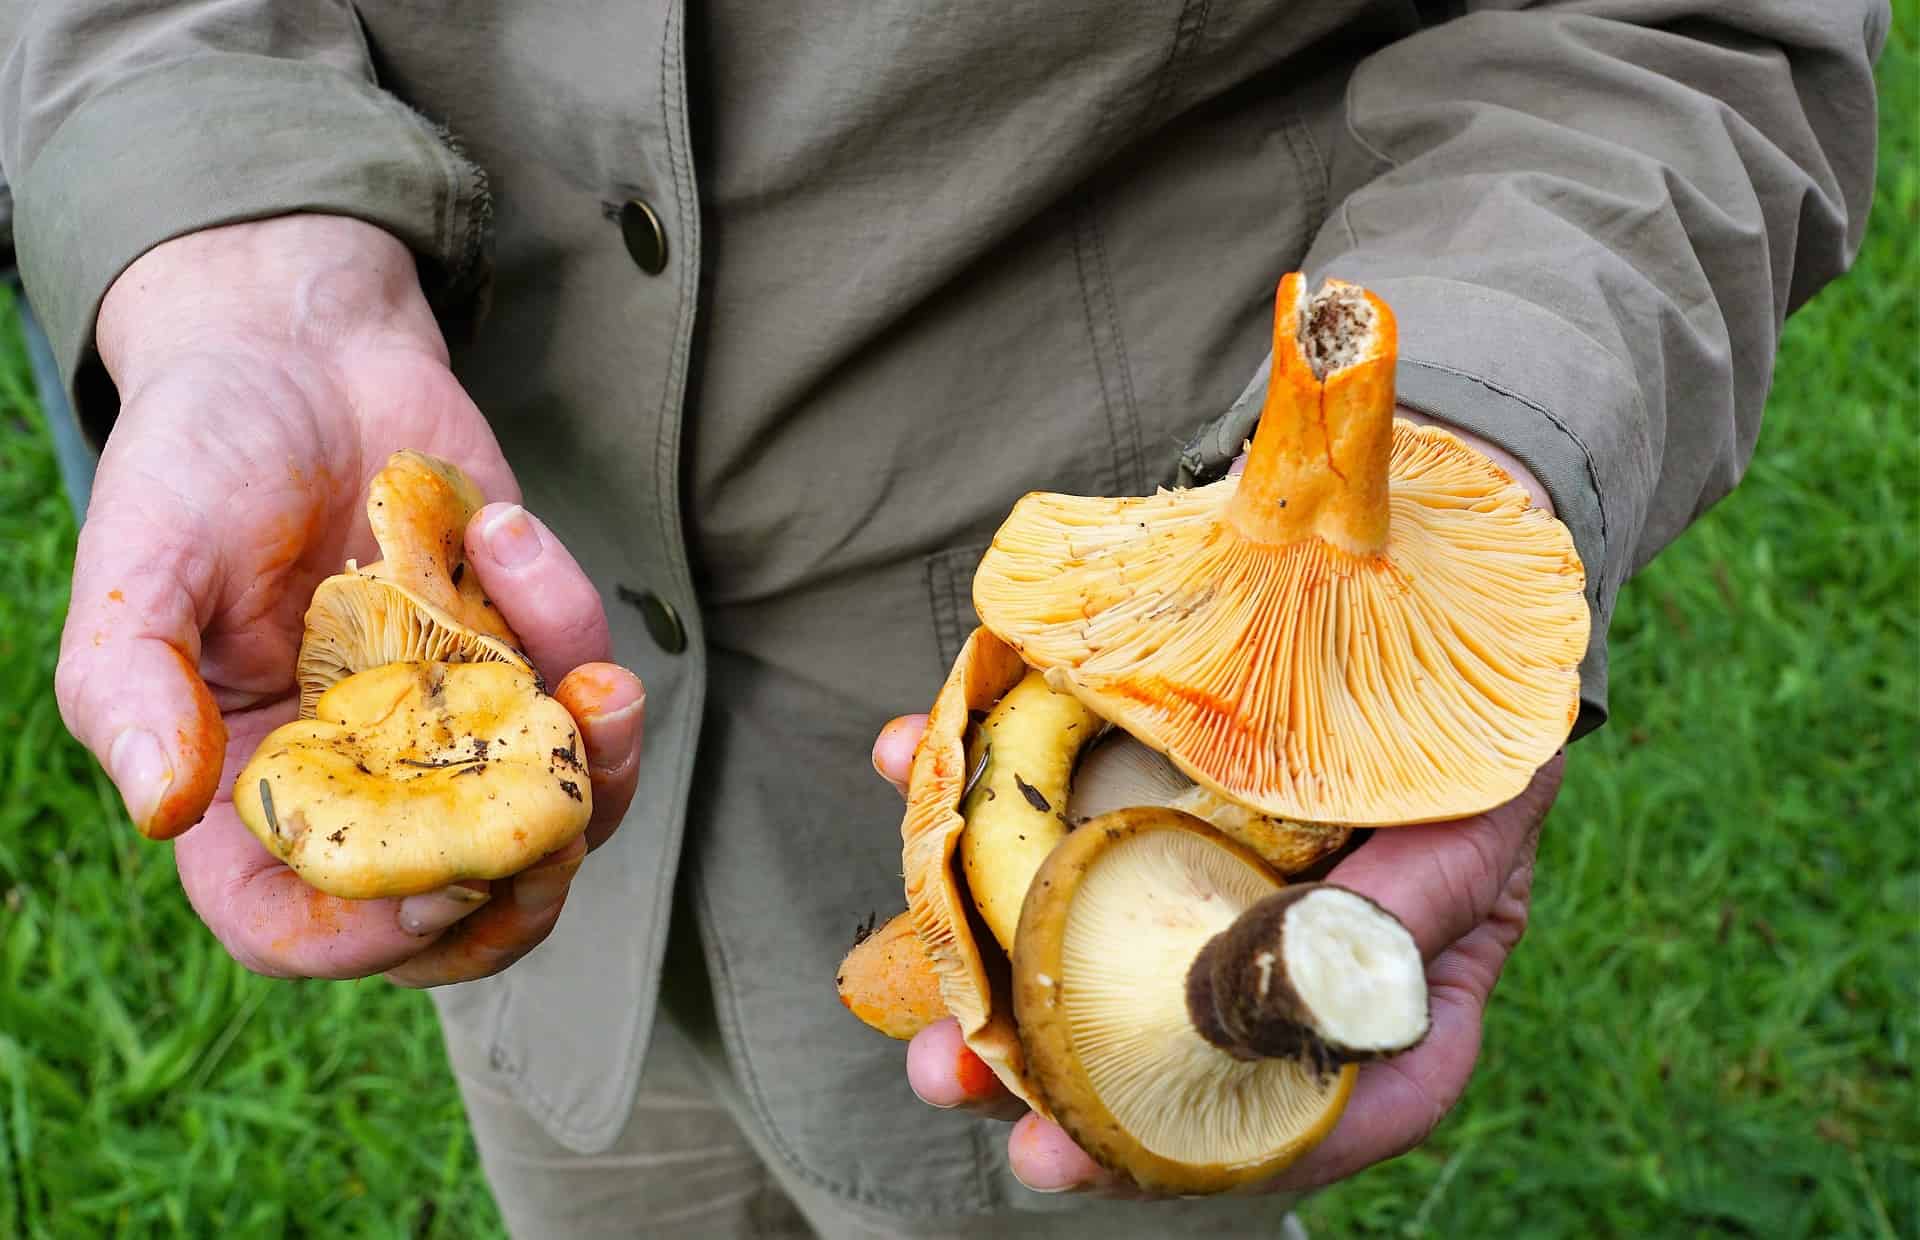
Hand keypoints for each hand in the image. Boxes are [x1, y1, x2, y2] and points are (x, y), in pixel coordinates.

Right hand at [56, 214, 643, 984]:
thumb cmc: (200, 457)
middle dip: (525, 894)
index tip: (441, 883)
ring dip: (599, 776)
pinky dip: (572, 625)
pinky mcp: (521, 655)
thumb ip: (131, 681)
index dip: (365, 939)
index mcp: (247, 789)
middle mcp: (358, 778)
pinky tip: (505, 534)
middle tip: (561, 822)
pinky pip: (578, 688)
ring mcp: (450, 724)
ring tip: (603, 689)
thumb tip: (160, 811)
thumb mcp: (144, 556)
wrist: (300, 354)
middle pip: (452, 912)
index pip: (294, 923)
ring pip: (550, 823)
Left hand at [871, 415, 1565, 1192]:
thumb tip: (1292, 993)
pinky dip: (972, 778)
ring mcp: (1197, 870)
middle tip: (950, 1080)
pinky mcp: (1140, 783)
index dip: (1182, 1153)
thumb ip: (1404, 911)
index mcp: (1372, 998)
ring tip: (905, 987)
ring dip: (982, 959)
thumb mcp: (1473, 819)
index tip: (1074, 1160)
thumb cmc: (1473, 719)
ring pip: (1084, 937)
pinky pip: (1048, 798)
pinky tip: (909, 754)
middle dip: (1041, 1074)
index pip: (1296, 1115)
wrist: (1432, 569)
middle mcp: (1274, 955)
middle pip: (1159, 1048)